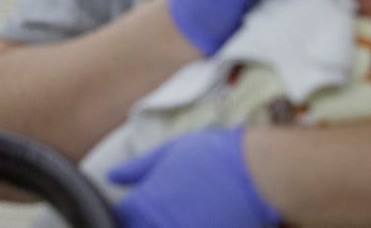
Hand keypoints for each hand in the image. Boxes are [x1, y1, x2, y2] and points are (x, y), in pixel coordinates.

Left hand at [108, 128, 278, 227]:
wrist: (260, 174)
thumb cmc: (215, 156)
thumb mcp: (171, 151)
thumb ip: (138, 167)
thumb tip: (110, 177)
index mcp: (147, 204)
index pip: (120, 219)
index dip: (125, 213)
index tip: (134, 207)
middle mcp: (161, 227)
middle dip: (141, 222)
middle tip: (161, 209)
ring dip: (166, 224)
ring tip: (184, 212)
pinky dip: (188, 227)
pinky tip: (198, 219)